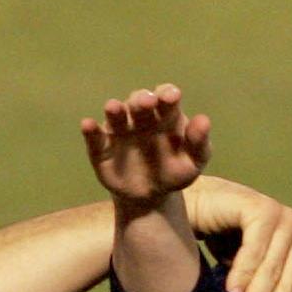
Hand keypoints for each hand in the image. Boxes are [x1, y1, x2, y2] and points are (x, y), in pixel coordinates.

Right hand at [83, 84, 210, 210]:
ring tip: (114, 107)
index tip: (172, 97)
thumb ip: (199, 142)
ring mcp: (119, 131)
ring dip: (115, 109)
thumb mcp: (194, 161)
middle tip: (147, 102)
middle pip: (139, 101)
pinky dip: (91, 131)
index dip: (167, 94)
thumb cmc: (175, 172)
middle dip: (142, 100)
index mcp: (165, 115)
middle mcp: (140, 117)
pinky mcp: (102, 149)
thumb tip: (204, 121)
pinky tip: (87, 125)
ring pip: (116, 115)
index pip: (165, 97)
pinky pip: (95, 138)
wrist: (151, 197)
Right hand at [182, 176, 291, 291]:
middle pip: (290, 279)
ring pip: (274, 266)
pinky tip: (231, 291)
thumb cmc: (223, 241)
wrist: (195, 207)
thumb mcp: (250, 273)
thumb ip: (265, 291)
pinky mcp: (262, 207)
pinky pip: (255, 246)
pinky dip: (244, 270)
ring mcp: (284, 216)